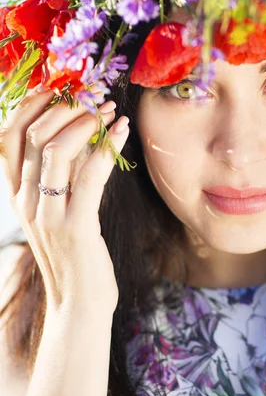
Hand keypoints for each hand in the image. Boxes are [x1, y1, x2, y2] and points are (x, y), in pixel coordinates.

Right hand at [0, 86, 129, 315]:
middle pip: (33, 135)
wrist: (79, 306)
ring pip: (56, 150)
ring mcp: (47, 215)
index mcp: (17, 196)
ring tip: (111, 112)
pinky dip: (107, 148)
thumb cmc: (75, 258)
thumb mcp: (58, 214)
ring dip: (87, 123)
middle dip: (65, 108)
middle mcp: (25, 203)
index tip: (59, 88)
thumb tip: (80, 137)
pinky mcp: (75, 227)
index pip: (8, 137)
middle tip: (95, 98)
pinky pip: (90, 176)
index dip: (31, 105)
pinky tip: (123, 133)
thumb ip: (60, 179)